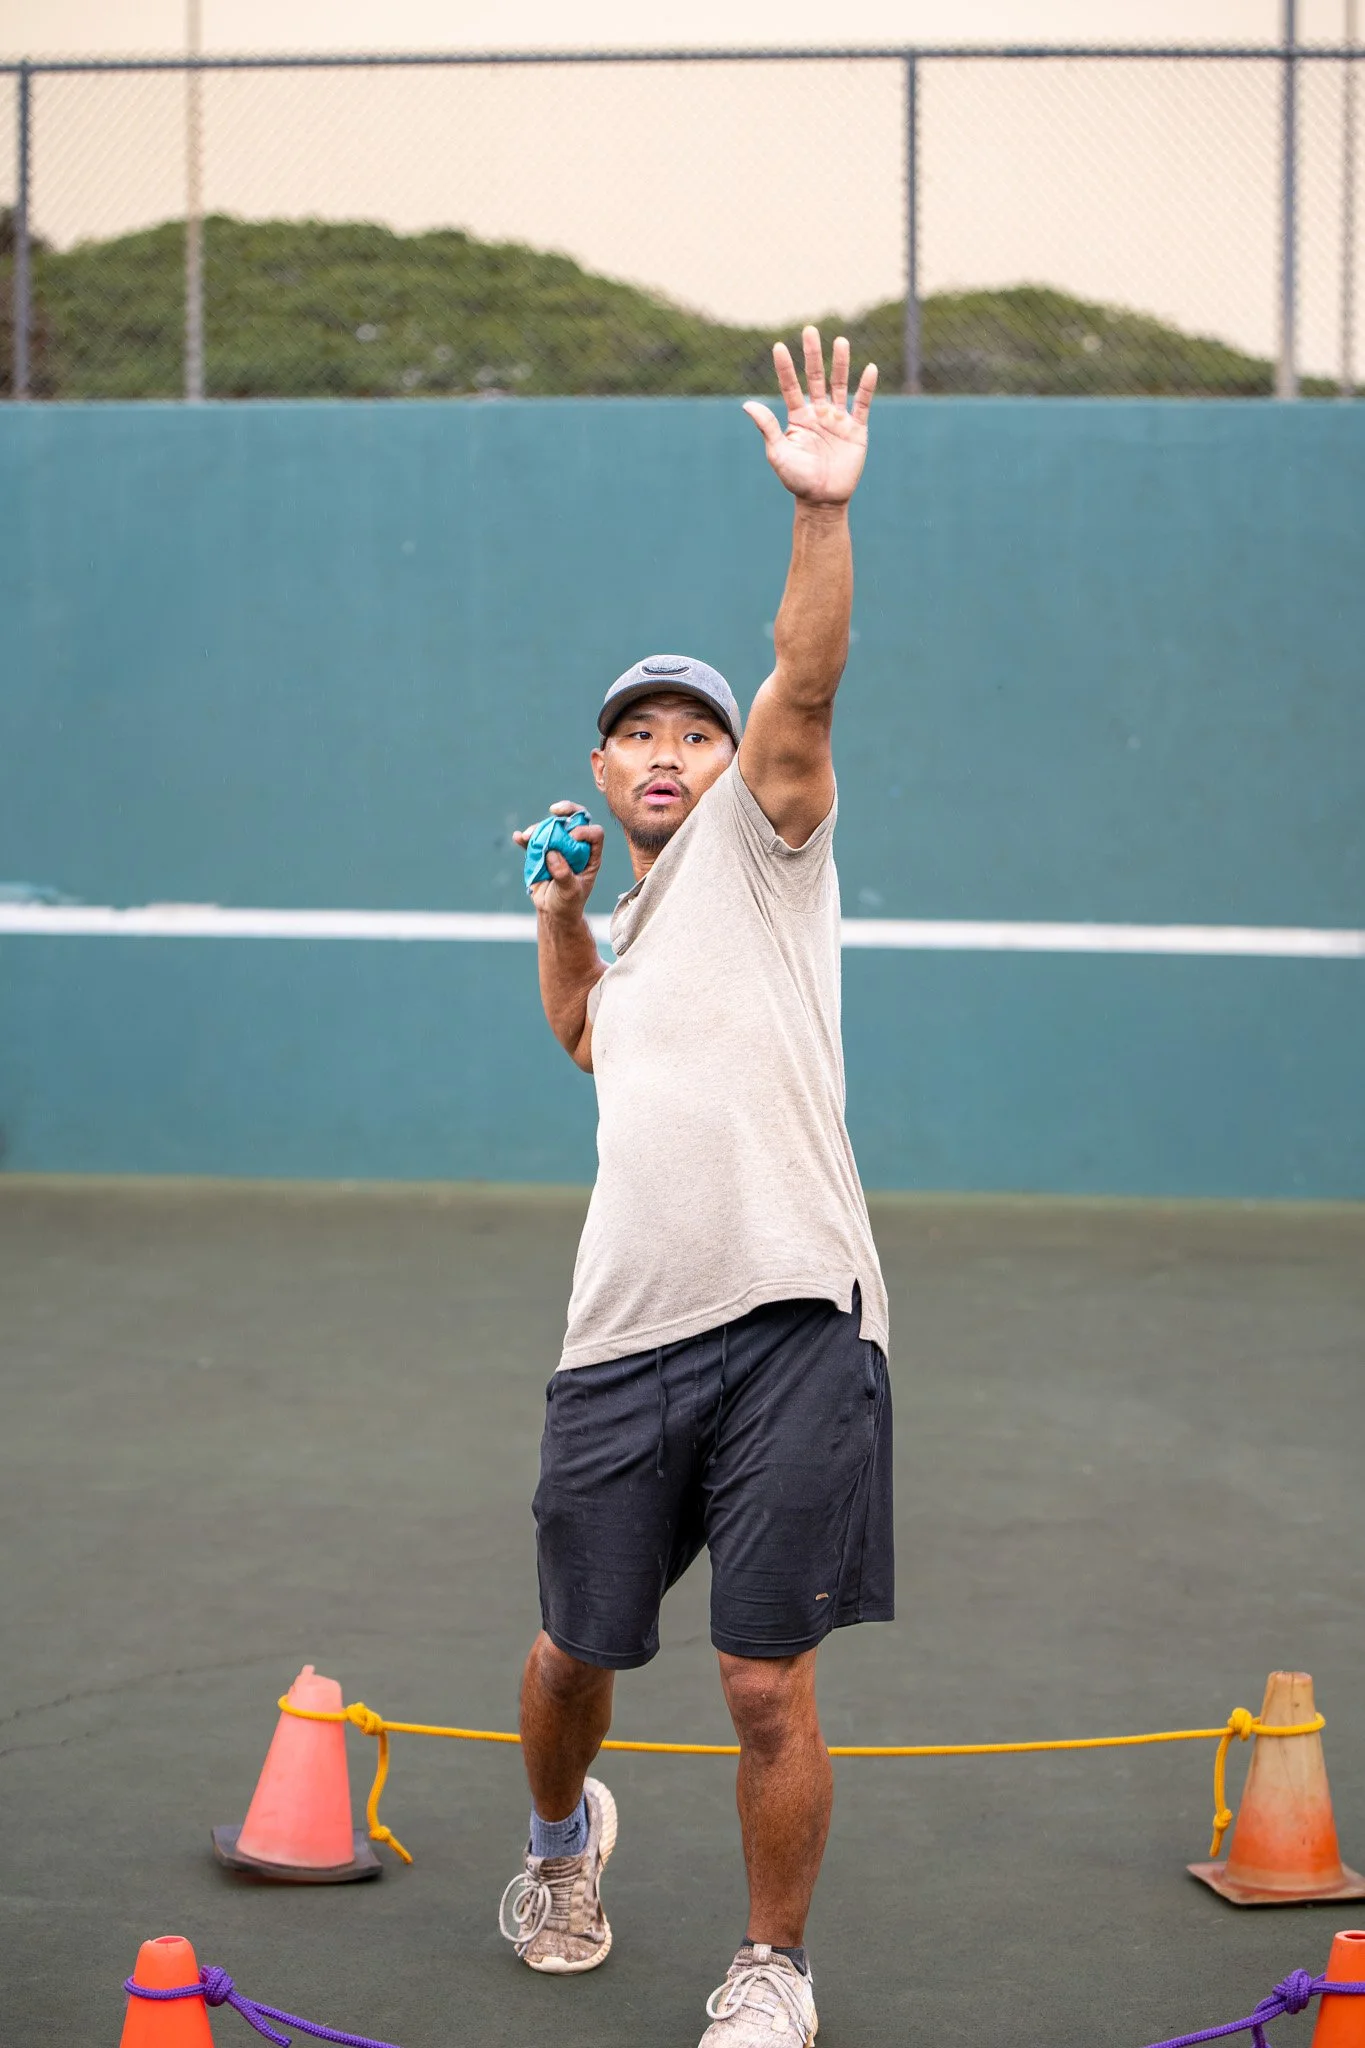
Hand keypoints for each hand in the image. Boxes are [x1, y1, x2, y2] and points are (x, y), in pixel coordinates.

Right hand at [512, 800, 603, 918]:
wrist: (552, 911)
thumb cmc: (568, 903)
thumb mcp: (570, 892)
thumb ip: (564, 874)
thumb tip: (552, 854)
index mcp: (590, 856)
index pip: (595, 834)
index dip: (585, 831)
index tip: (572, 837)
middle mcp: (576, 847)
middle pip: (576, 820)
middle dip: (567, 810)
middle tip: (555, 810)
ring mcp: (558, 848)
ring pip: (551, 828)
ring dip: (539, 828)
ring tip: (528, 836)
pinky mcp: (541, 853)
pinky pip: (533, 842)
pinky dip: (525, 838)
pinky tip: (518, 838)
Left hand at [742, 325, 876, 506]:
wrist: (822, 501)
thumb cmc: (796, 480)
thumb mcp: (778, 453)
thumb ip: (767, 427)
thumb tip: (746, 404)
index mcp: (798, 417)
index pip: (790, 386)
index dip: (785, 368)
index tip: (778, 347)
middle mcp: (818, 413)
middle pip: (816, 378)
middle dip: (813, 355)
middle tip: (810, 330)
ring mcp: (838, 420)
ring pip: (839, 385)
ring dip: (840, 364)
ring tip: (841, 341)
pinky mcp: (856, 430)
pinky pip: (862, 404)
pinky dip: (866, 388)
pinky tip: (870, 369)